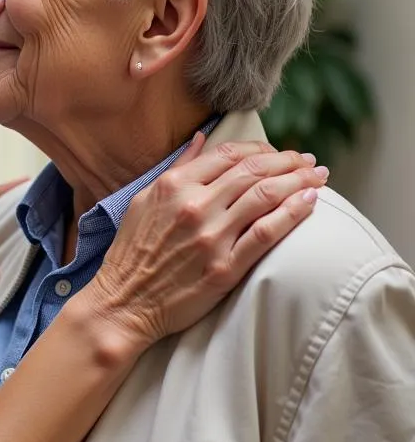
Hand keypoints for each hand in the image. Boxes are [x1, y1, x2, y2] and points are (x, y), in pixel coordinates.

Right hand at [87, 136, 327, 348]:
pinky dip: (292, 213)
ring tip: (317, 178)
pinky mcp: (224, 267)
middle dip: (288, 162)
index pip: (229, 154)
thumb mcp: (144, 200)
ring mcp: (210, 236)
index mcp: (173, 185)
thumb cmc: (133, 253)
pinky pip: (266, 233)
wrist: (124, 302)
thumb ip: (176, 169)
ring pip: (265, 196)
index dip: (262, 149)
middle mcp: (193, 205)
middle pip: (254, 171)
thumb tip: (200, 139)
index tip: (279, 153)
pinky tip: (310, 203)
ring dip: (299, 182)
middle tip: (308, 162)